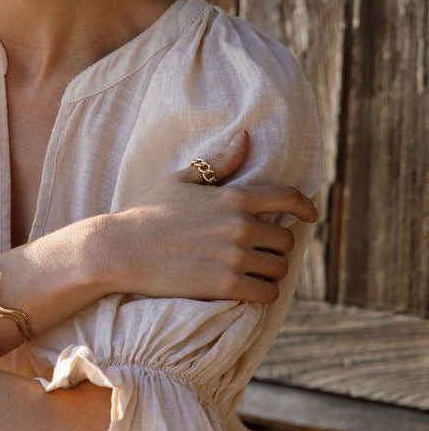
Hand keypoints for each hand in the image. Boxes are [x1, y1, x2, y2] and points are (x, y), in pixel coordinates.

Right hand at [110, 130, 317, 302]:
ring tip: (251, 272)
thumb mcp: (182, 181)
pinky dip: (261, 293)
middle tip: (258, 252)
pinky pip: (266, 293)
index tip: (310, 217)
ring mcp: (234, 257)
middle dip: (276, 247)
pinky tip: (247, 290)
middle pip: (286, 240)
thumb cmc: (147, 212)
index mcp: (233, 197)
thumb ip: (219, 164)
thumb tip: (245, 138)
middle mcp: (240, 225)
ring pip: (279, 269)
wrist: (120, 249)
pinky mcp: (226, 285)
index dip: (305, 208)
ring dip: (269, 272)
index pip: (288, 198)